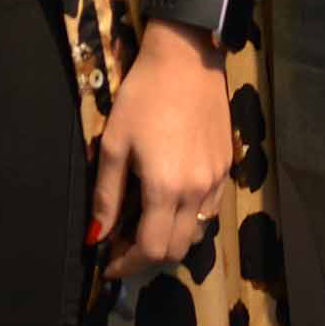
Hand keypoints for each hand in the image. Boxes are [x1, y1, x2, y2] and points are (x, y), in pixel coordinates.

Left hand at [92, 20, 233, 277]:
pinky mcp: (227, 169)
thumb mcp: (114, 144)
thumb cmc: (142, 97)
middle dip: (146, 258)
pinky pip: (209, 210)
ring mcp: (216, 181)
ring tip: (143, 224)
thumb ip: (107, 195)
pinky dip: (187, 219)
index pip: (151, 250)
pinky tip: (169, 201)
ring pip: (195, 232)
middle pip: (176, 250)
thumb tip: (97, 236)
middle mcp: (197, 192)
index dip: (127, 265)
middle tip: (121, 245)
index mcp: (166, 189)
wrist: (186, 60)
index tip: (108, 265)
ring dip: (169, 239)